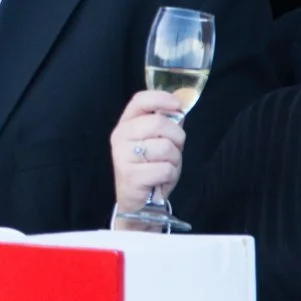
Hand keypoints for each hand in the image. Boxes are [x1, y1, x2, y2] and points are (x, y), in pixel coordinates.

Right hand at [109, 90, 187, 221]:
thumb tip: (180, 105)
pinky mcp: (131, 175)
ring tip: (165, 167)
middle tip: (174, 150)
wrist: (137, 201)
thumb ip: (166, 123)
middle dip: (177, 138)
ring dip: (174, 160)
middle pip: (159, 123)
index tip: (178, 106)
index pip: (140, 100)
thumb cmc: (149, 167)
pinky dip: (171, 176)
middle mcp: (120, 136)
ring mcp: (123, 156)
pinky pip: (165, 169)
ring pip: (166, 147)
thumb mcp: (157, 141)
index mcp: (126, 123)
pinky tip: (161, 180)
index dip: (161, 98)